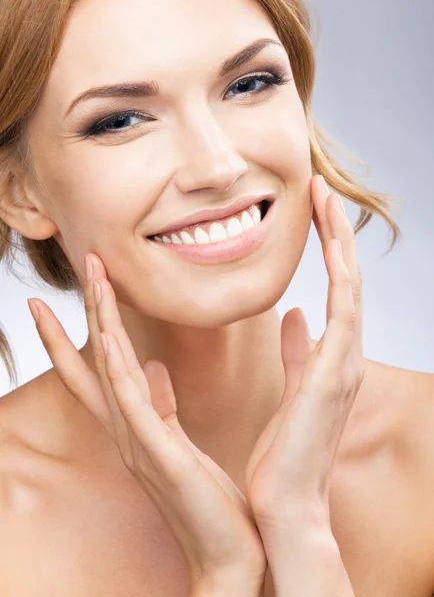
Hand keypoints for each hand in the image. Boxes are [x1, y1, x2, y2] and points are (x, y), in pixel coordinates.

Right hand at [27, 256, 265, 595]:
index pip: (102, 368)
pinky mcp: (159, 457)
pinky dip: (115, 371)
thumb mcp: (178, 443)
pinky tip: (106, 338)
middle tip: (82, 262)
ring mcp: (138, 444)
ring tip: (92, 279)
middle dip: (87, 310)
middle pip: (96, 361)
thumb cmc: (207, 499)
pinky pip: (132, 405)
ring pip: (110, 372)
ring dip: (100, 323)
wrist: (230, 555)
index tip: (80, 288)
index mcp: (137, 426)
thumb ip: (161, 405)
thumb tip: (152, 368)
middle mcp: (128, 431)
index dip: (82, 329)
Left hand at [244, 174, 362, 594]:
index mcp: (332, 358)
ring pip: (350, 286)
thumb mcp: (290, 389)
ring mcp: (345, 364)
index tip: (314, 213)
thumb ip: (297, 351)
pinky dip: (340, 272)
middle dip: (337, 233)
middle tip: (323, 189)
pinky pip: (344, 309)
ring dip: (340, 240)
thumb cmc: (284, 452)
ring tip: (326, 197)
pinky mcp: (335, 374)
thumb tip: (294, 315)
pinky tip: (331, 239)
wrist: (286, 504)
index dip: (328, 250)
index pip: (336, 290)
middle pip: (348, 279)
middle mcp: (346, 356)